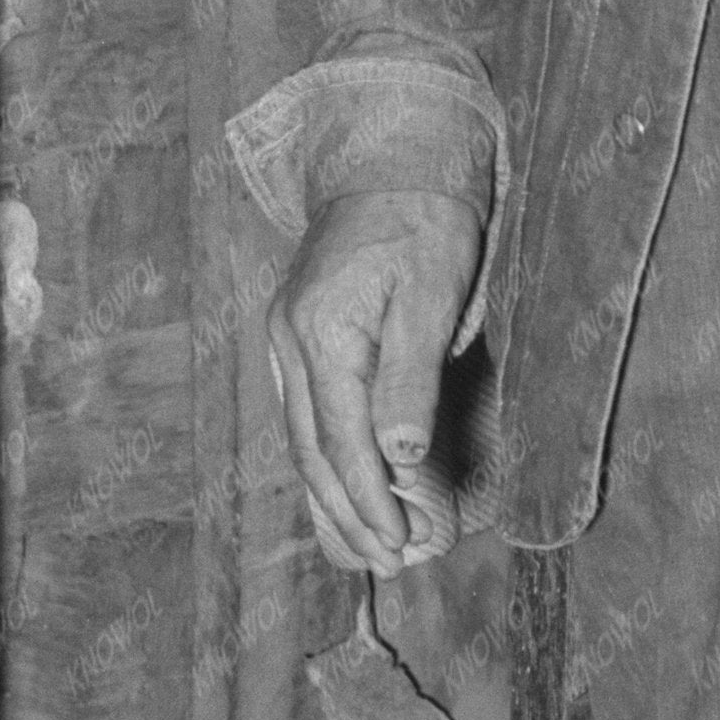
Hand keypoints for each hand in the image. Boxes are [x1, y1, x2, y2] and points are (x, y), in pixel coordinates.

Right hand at [267, 184, 481, 581]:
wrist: (392, 158)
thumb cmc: (425, 219)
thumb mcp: (433, 291)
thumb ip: (412, 374)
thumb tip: (399, 454)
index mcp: (320, 333)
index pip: (342, 440)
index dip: (369, 499)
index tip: (400, 543)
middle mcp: (289, 344)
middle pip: (313, 451)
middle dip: (349, 512)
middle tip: (389, 562)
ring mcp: (286, 343)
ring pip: (302, 440)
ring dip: (332, 496)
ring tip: (366, 546)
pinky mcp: (297, 340)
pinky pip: (305, 416)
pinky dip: (323, 461)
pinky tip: (340, 492)